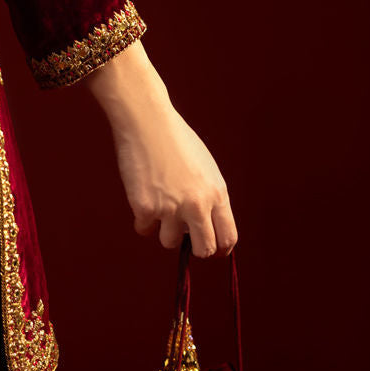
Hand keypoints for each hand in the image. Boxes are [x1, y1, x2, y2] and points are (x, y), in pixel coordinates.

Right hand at [81, 39, 237, 257]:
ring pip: (170, 242)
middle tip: (183, 237)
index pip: (228, 237)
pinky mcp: (145, 208)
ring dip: (163, 230)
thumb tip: (204, 227)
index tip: (211, 249)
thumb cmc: (175, 140)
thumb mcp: (205, 169)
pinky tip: (141, 196)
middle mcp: (197, 204)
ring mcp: (171, 208)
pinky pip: (144, 229)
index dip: (219, 248)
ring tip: (159, 205)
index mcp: (217, 193)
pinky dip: (142, 219)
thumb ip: (209, 197)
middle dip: (194, 248)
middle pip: (204, 249)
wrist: (147, 121)